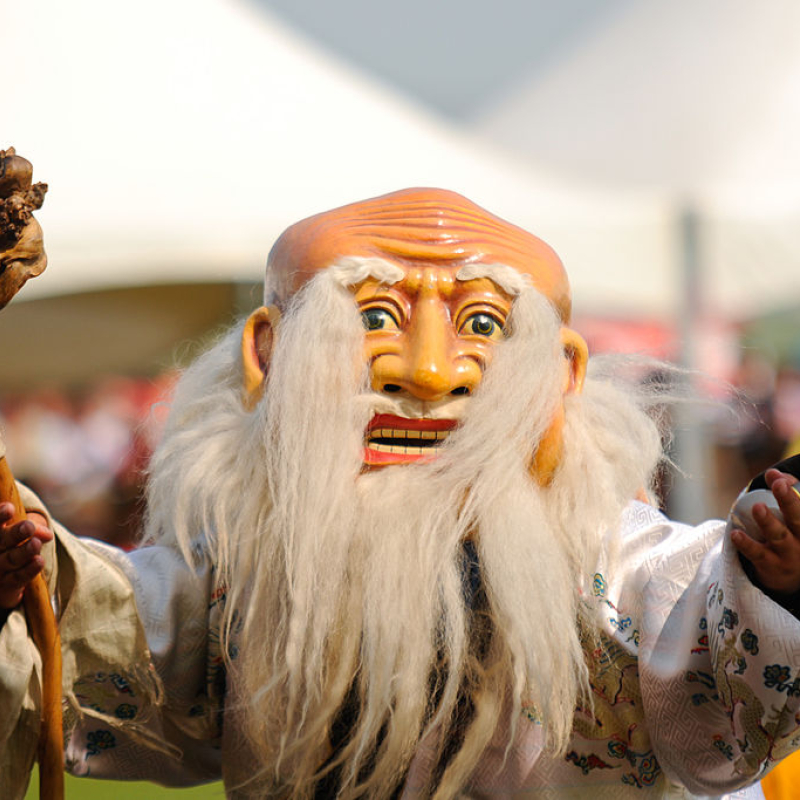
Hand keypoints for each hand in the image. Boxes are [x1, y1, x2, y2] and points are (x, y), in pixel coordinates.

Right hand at [0, 503, 52, 609]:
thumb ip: (35, 528)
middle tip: (28, 527)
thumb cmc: (15, 544)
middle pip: (2, 540)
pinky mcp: (7, 585)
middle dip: (15, 533)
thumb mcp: (24, 531)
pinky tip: (39, 561)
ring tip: (36, 544)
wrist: (5, 578)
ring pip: (10, 559)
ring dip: (24, 552)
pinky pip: (18, 578)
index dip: (0, 516)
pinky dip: (29, 570)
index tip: (9, 507)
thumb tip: (48, 534)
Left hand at [731, 470, 799, 595]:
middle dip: (789, 501)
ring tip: (758, 508)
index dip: (793, 495)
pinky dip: (746, 544)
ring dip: (768, 521)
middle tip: (779, 485)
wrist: (791, 578)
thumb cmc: (791, 536)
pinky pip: (757, 555)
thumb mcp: (791, 516)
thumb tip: (773, 473)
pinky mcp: (770, 566)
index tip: (781, 481)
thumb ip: (784, 490)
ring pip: (778, 537)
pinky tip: (735, 535)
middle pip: (798, 520)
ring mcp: (787, 554)